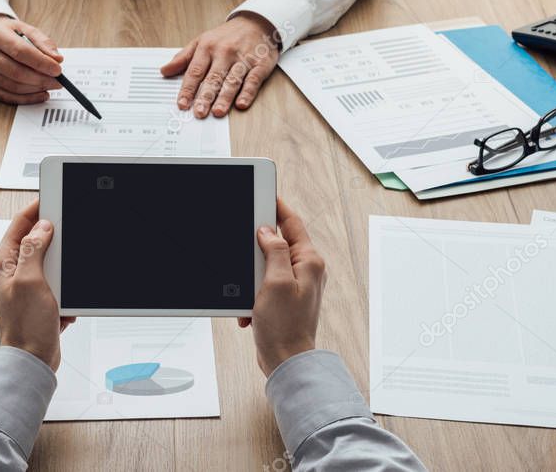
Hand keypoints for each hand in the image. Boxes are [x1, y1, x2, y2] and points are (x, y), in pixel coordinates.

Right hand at [0, 14, 64, 104]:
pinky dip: (28, 98)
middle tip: (58, 81)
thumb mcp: (27, 30)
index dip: (41, 63)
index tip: (57, 69)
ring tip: (51, 85)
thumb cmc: (10, 35)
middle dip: (41, 79)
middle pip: (17, 72)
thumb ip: (44, 43)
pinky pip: (9, 97)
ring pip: (14, 87)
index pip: (20, 52)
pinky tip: (41, 94)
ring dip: (36, 89)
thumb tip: (57, 59)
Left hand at [0, 199, 74, 369]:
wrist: (32, 360)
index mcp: (3, 261)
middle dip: (57, 247)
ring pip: (52, 263)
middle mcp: (12, 269)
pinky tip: (62, 308)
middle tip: (65, 253)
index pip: (21, 222)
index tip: (55, 198)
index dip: (38, 208)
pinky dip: (65, 292)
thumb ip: (34, 249)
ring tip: (60, 293)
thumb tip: (42, 226)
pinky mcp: (39, 297)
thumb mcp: (30, 280)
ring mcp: (26, 283)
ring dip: (63, 276)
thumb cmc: (24, 327)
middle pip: (39, 240)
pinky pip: (58, 283)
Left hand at [160, 13, 279, 117]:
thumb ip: (183, 57)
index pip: (194, 71)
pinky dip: (247, 93)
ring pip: (232, 80)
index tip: (182, 104)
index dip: (187, 89)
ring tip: (217, 111)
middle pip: (213, 78)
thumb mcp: (201, 41)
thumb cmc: (226, 36)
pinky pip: (253, 80)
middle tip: (199, 112)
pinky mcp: (260, 64)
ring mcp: (243, 58)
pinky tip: (241, 104)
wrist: (255, 22)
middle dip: (205, 96)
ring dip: (225, 97)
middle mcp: (224, 52)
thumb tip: (164, 71)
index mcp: (207, 47)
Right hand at [238, 199, 325, 376]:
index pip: (293, 223)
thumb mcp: (276, 282)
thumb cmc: (285, 327)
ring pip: (266, 265)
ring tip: (250, 295)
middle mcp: (306, 271)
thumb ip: (274, 251)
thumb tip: (268, 231)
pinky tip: (250, 309)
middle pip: (278, 242)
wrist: (286, 362)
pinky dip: (251, 294)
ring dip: (252, 278)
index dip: (277, 207)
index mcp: (310, 262)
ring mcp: (295, 285)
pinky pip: (263, 284)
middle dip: (257, 250)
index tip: (264, 194)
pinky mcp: (284, 299)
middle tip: (246, 253)